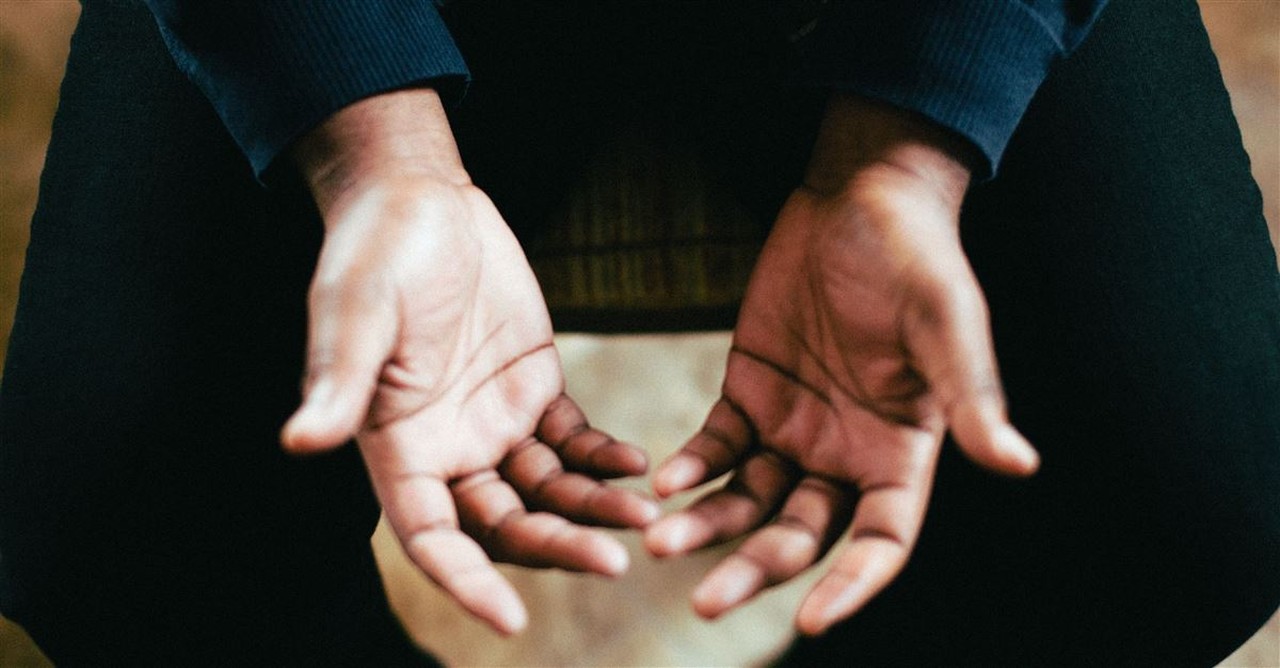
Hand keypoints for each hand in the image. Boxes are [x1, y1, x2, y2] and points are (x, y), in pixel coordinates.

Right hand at [279, 89, 657, 634]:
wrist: (422, 198)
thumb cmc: (375, 250)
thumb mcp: (355, 309)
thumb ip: (342, 379)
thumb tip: (301, 440)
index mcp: (397, 445)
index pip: (429, 536)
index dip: (465, 583)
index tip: (511, 621)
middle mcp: (447, 449)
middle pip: (503, 526)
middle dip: (556, 548)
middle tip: (614, 563)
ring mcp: (493, 422)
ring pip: (547, 491)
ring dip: (594, 508)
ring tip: (648, 516)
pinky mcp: (533, 388)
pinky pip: (573, 441)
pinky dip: (603, 458)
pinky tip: (638, 464)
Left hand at [644, 95, 1038, 635]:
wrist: (861, 197)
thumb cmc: (918, 258)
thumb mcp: (947, 323)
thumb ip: (969, 395)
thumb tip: (1019, 463)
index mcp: (903, 450)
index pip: (881, 540)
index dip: (852, 584)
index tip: (812, 621)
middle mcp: (846, 453)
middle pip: (801, 534)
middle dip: (755, 569)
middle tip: (703, 602)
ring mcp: (794, 427)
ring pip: (748, 500)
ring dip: (708, 524)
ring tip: (661, 543)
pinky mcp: (749, 393)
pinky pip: (717, 446)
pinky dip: (693, 467)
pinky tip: (664, 481)